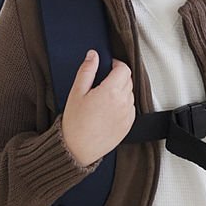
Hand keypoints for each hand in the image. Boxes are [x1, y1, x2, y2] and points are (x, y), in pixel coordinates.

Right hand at [61, 51, 134, 165]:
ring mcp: (127, 115)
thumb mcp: (77, 92)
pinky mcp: (128, 126)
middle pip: (128, 80)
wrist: (77, 150)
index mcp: (111, 92)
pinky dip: (123, 104)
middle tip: (103, 81)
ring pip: (130, 93)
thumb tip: (93, 55)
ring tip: (104, 97)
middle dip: (118, 76)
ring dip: (121, 90)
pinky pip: (130, 108)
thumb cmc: (75, 123)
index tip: (108, 66)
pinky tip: (108, 109)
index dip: (116, 64)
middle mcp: (123, 103)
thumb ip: (87, 70)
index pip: (124, 69)